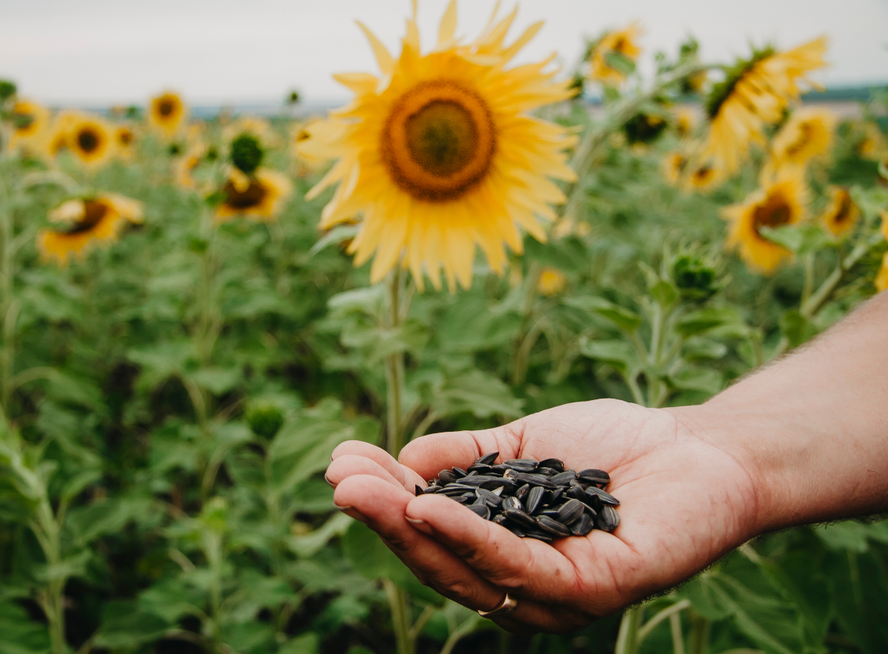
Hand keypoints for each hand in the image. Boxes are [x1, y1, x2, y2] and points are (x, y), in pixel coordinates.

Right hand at [325, 399, 761, 632]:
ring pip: (469, 572)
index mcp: (502, 552)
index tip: (343, 461)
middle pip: (439, 561)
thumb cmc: (612, 448)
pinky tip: (432, 508)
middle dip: (385, 519)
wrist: (702, 446)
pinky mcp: (594, 592)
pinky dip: (471, 540)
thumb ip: (465, 456)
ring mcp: (558, 596)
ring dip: (412, 530)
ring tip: (366, 489)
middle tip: (339, 477)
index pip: (431, 536)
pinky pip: (521, 570)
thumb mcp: (520, 448)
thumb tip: (402, 460)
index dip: (385, 503)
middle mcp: (524, 584)